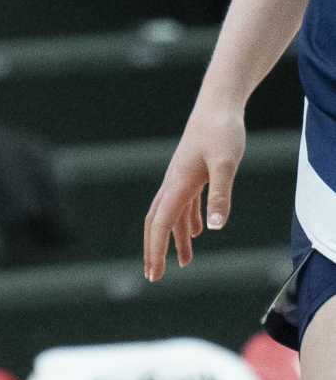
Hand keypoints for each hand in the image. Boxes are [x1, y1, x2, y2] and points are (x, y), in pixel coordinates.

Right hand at [143, 102, 245, 280]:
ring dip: (175, 240)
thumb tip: (214, 228)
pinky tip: (198, 232)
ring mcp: (181, 178)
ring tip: (185, 263)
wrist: (218, 104)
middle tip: (154, 275)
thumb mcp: (226, 164)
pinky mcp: (191, 173)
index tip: (155, 273)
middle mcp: (173, 183)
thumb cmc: (222, 130)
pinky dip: (187, 221)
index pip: (161, 224)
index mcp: (178, 184)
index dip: (156, 250)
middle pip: (156, 223)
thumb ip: (220, 195)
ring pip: (171, 215)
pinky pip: (184, 204)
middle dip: (154, 250)